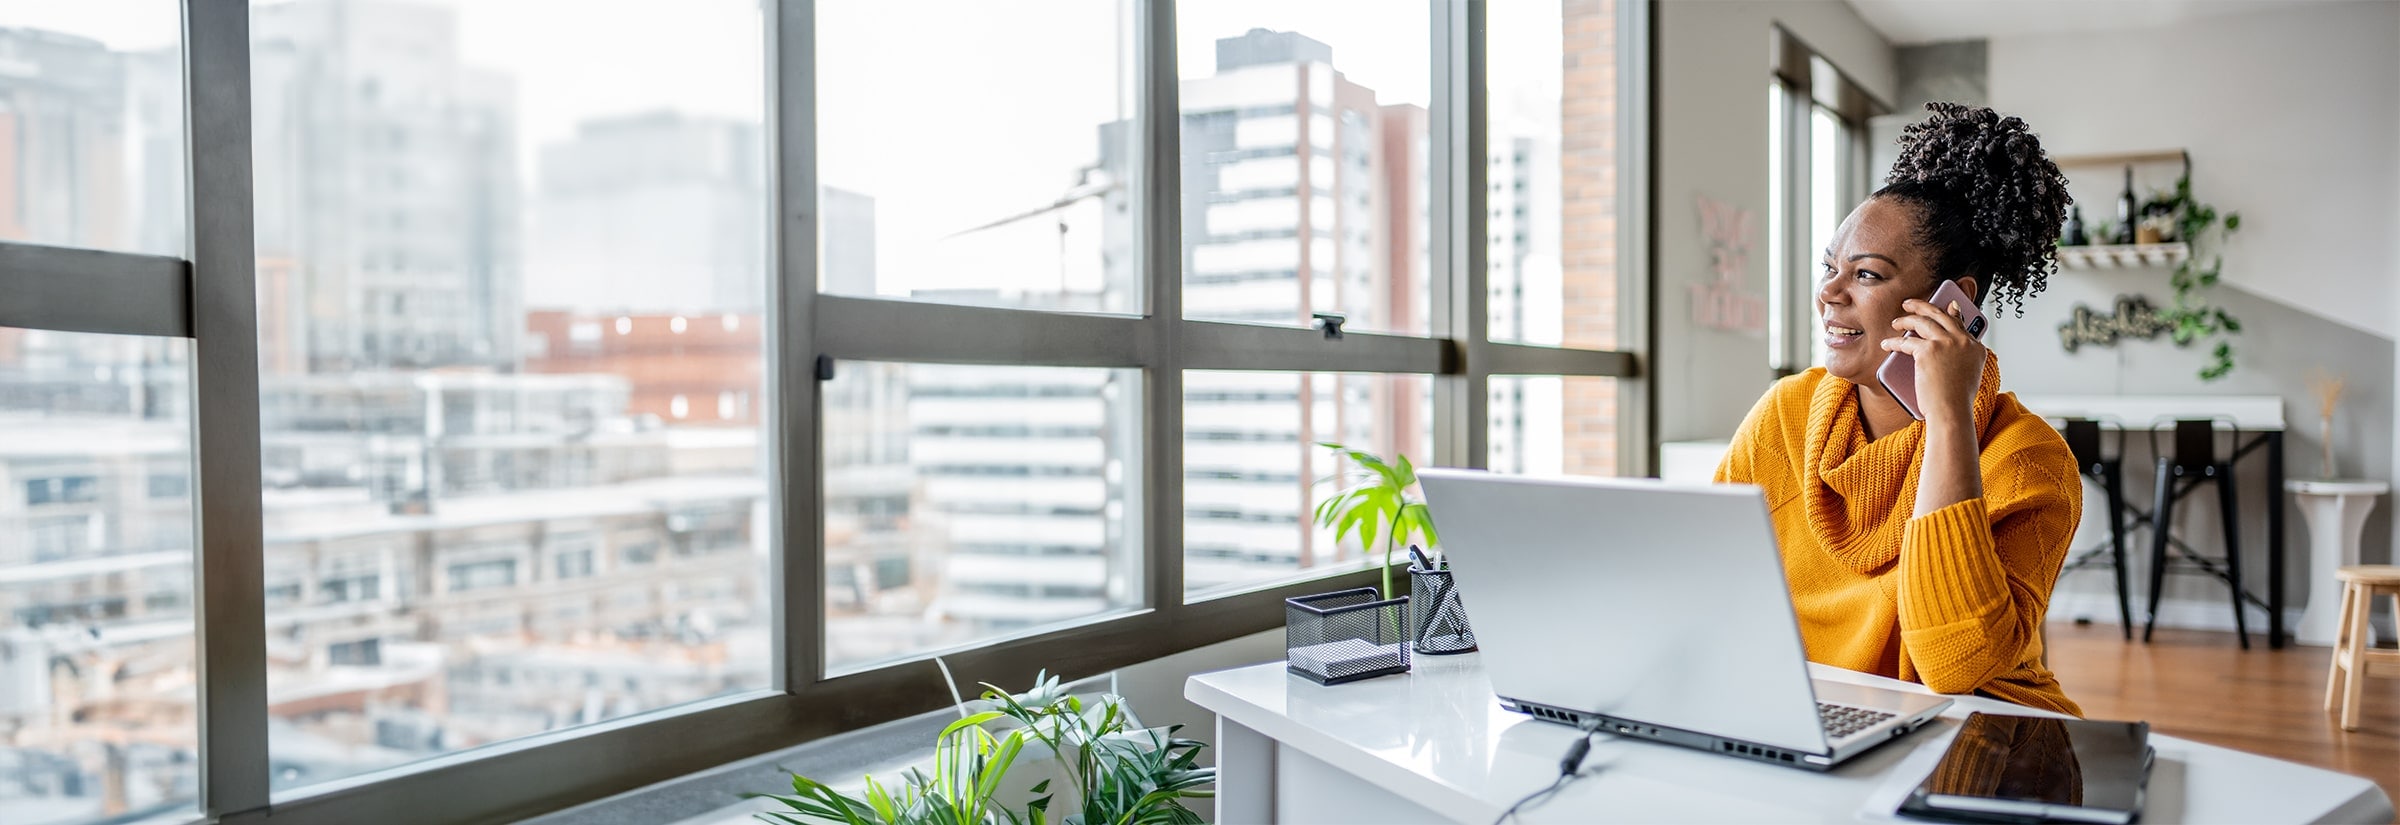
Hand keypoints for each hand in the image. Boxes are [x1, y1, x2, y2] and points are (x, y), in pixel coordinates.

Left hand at [1882, 298, 1985, 424]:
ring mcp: (1947, 343)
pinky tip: (1887, 343)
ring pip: (1923, 322)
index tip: (1945, 306)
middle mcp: (1964, 341)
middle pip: (1941, 315)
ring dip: (1906, 319)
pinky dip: (1894, 342)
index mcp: (1976, 347)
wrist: (1951, 412)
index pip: (1960, 324)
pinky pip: (1906, 341)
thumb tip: (1950, 351)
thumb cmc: (1956, 401)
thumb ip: (1962, 358)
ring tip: (1896, 321)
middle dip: (1923, 306)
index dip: (1950, 313)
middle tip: (1910, 304)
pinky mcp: (1929, 350)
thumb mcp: (1967, 375)